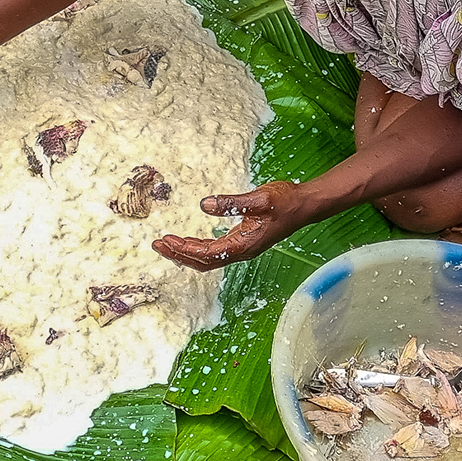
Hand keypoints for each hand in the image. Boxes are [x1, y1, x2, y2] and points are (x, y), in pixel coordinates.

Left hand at [153, 182, 315, 271]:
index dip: (184, 249)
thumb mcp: (259, 198)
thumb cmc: (285, 202)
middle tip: (157, 245)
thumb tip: (204, 205)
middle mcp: (241, 250)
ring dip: (187, 253)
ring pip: (208, 258)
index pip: (207, 253)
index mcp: (243, 244)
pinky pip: (215, 251)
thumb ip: (232, 203)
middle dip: (179, 254)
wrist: (304, 205)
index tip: (166, 240)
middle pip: (204, 262)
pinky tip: (190, 241)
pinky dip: (198, 248)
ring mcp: (242, 247)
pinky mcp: (243, 241)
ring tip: (167, 244)